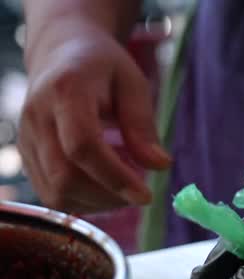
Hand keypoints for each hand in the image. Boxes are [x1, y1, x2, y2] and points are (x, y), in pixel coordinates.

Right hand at [19, 21, 169, 212]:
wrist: (60, 53)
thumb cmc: (102, 68)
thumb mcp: (133, 84)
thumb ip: (142, 124)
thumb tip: (160, 166)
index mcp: (65, 92)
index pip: (83, 146)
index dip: (115, 177)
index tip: (146, 195)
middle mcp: (37, 117)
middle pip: (65, 177)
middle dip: (108, 196)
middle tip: (140, 193)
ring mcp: (27, 139)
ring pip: (56, 193)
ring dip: (97, 202)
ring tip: (123, 182)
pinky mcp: (26, 156)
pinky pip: (52, 194)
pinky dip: (83, 200)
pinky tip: (104, 184)